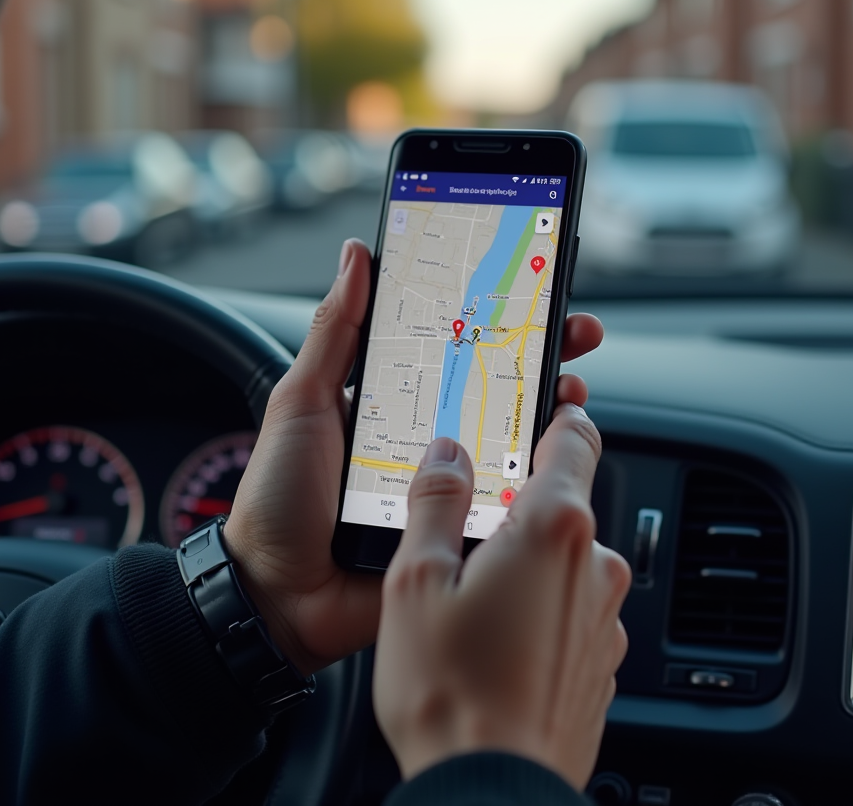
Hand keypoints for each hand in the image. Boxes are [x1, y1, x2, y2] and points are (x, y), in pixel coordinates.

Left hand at [224, 238, 605, 674]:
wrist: (276, 598)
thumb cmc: (279, 498)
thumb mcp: (302, 402)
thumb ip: (333, 332)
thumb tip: (357, 255)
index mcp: (393, 400)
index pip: (454, 347)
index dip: (492, 319)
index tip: (528, 289)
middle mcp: (429, 437)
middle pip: (496, 387)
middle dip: (543, 356)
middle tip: (575, 331)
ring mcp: (450, 484)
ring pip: (513, 440)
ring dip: (550, 411)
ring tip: (570, 391)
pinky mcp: (461, 529)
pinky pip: (509, 500)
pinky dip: (538, 478)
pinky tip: (555, 457)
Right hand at [373, 407, 630, 789]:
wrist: (492, 792)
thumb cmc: (451, 693)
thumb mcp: (417, 580)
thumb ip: (436, 501)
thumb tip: (448, 453)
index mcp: (553, 529)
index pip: (576, 439)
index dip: (555, 418)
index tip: (536, 410)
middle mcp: (594, 566)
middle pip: (563, 502)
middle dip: (517, 506)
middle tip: (463, 532)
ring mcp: (605, 617)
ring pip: (565, 560)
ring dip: (526, 562)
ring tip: (470, 601)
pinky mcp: (603, 659)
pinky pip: (572, 609)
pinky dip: (540, 608)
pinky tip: (495, 642)